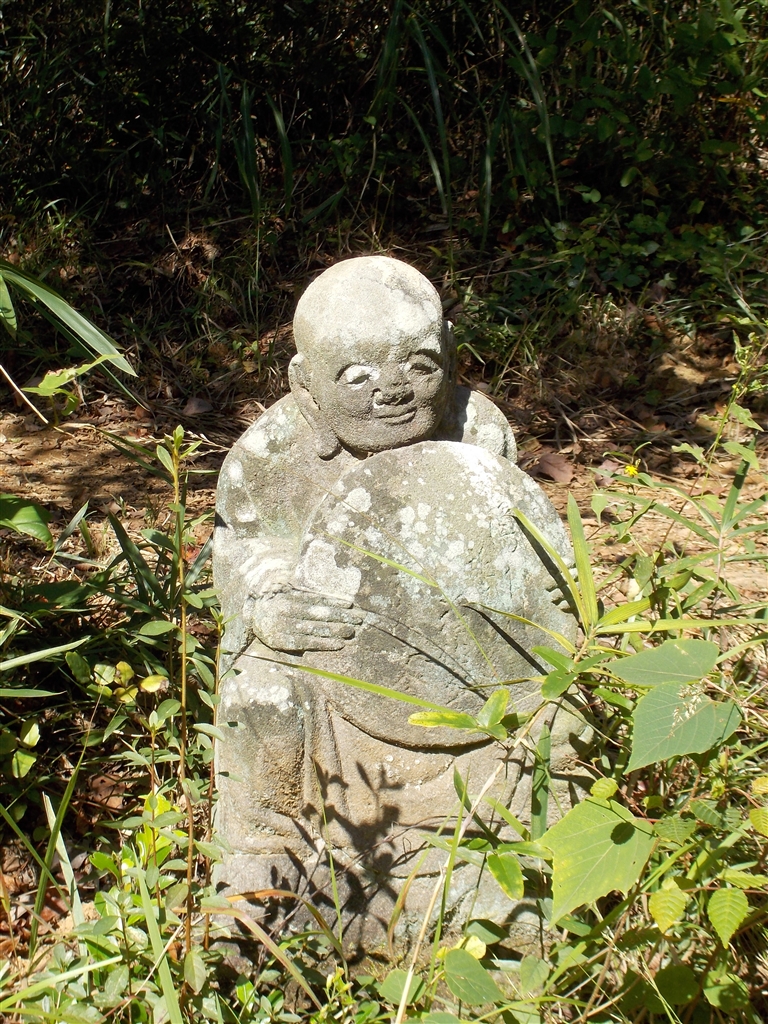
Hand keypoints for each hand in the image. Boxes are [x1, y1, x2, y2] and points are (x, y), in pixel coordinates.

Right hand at [248, 583, 363, 652]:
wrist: (251, 618)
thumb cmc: (275, 603)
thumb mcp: (285, 592)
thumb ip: (303, 593)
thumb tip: (329, 596)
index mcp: (285, 597)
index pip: (314, 600)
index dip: (333, 602)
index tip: (350, 604)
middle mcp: (283, 612)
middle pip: (316, 614)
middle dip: (339, 616)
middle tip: (358, 618)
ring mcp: (282, 628)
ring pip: (314, 630)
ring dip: (335, 630)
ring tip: (352, 630)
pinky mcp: (282, 643)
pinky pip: (307, 643)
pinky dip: (324, 644)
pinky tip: (339, 643)